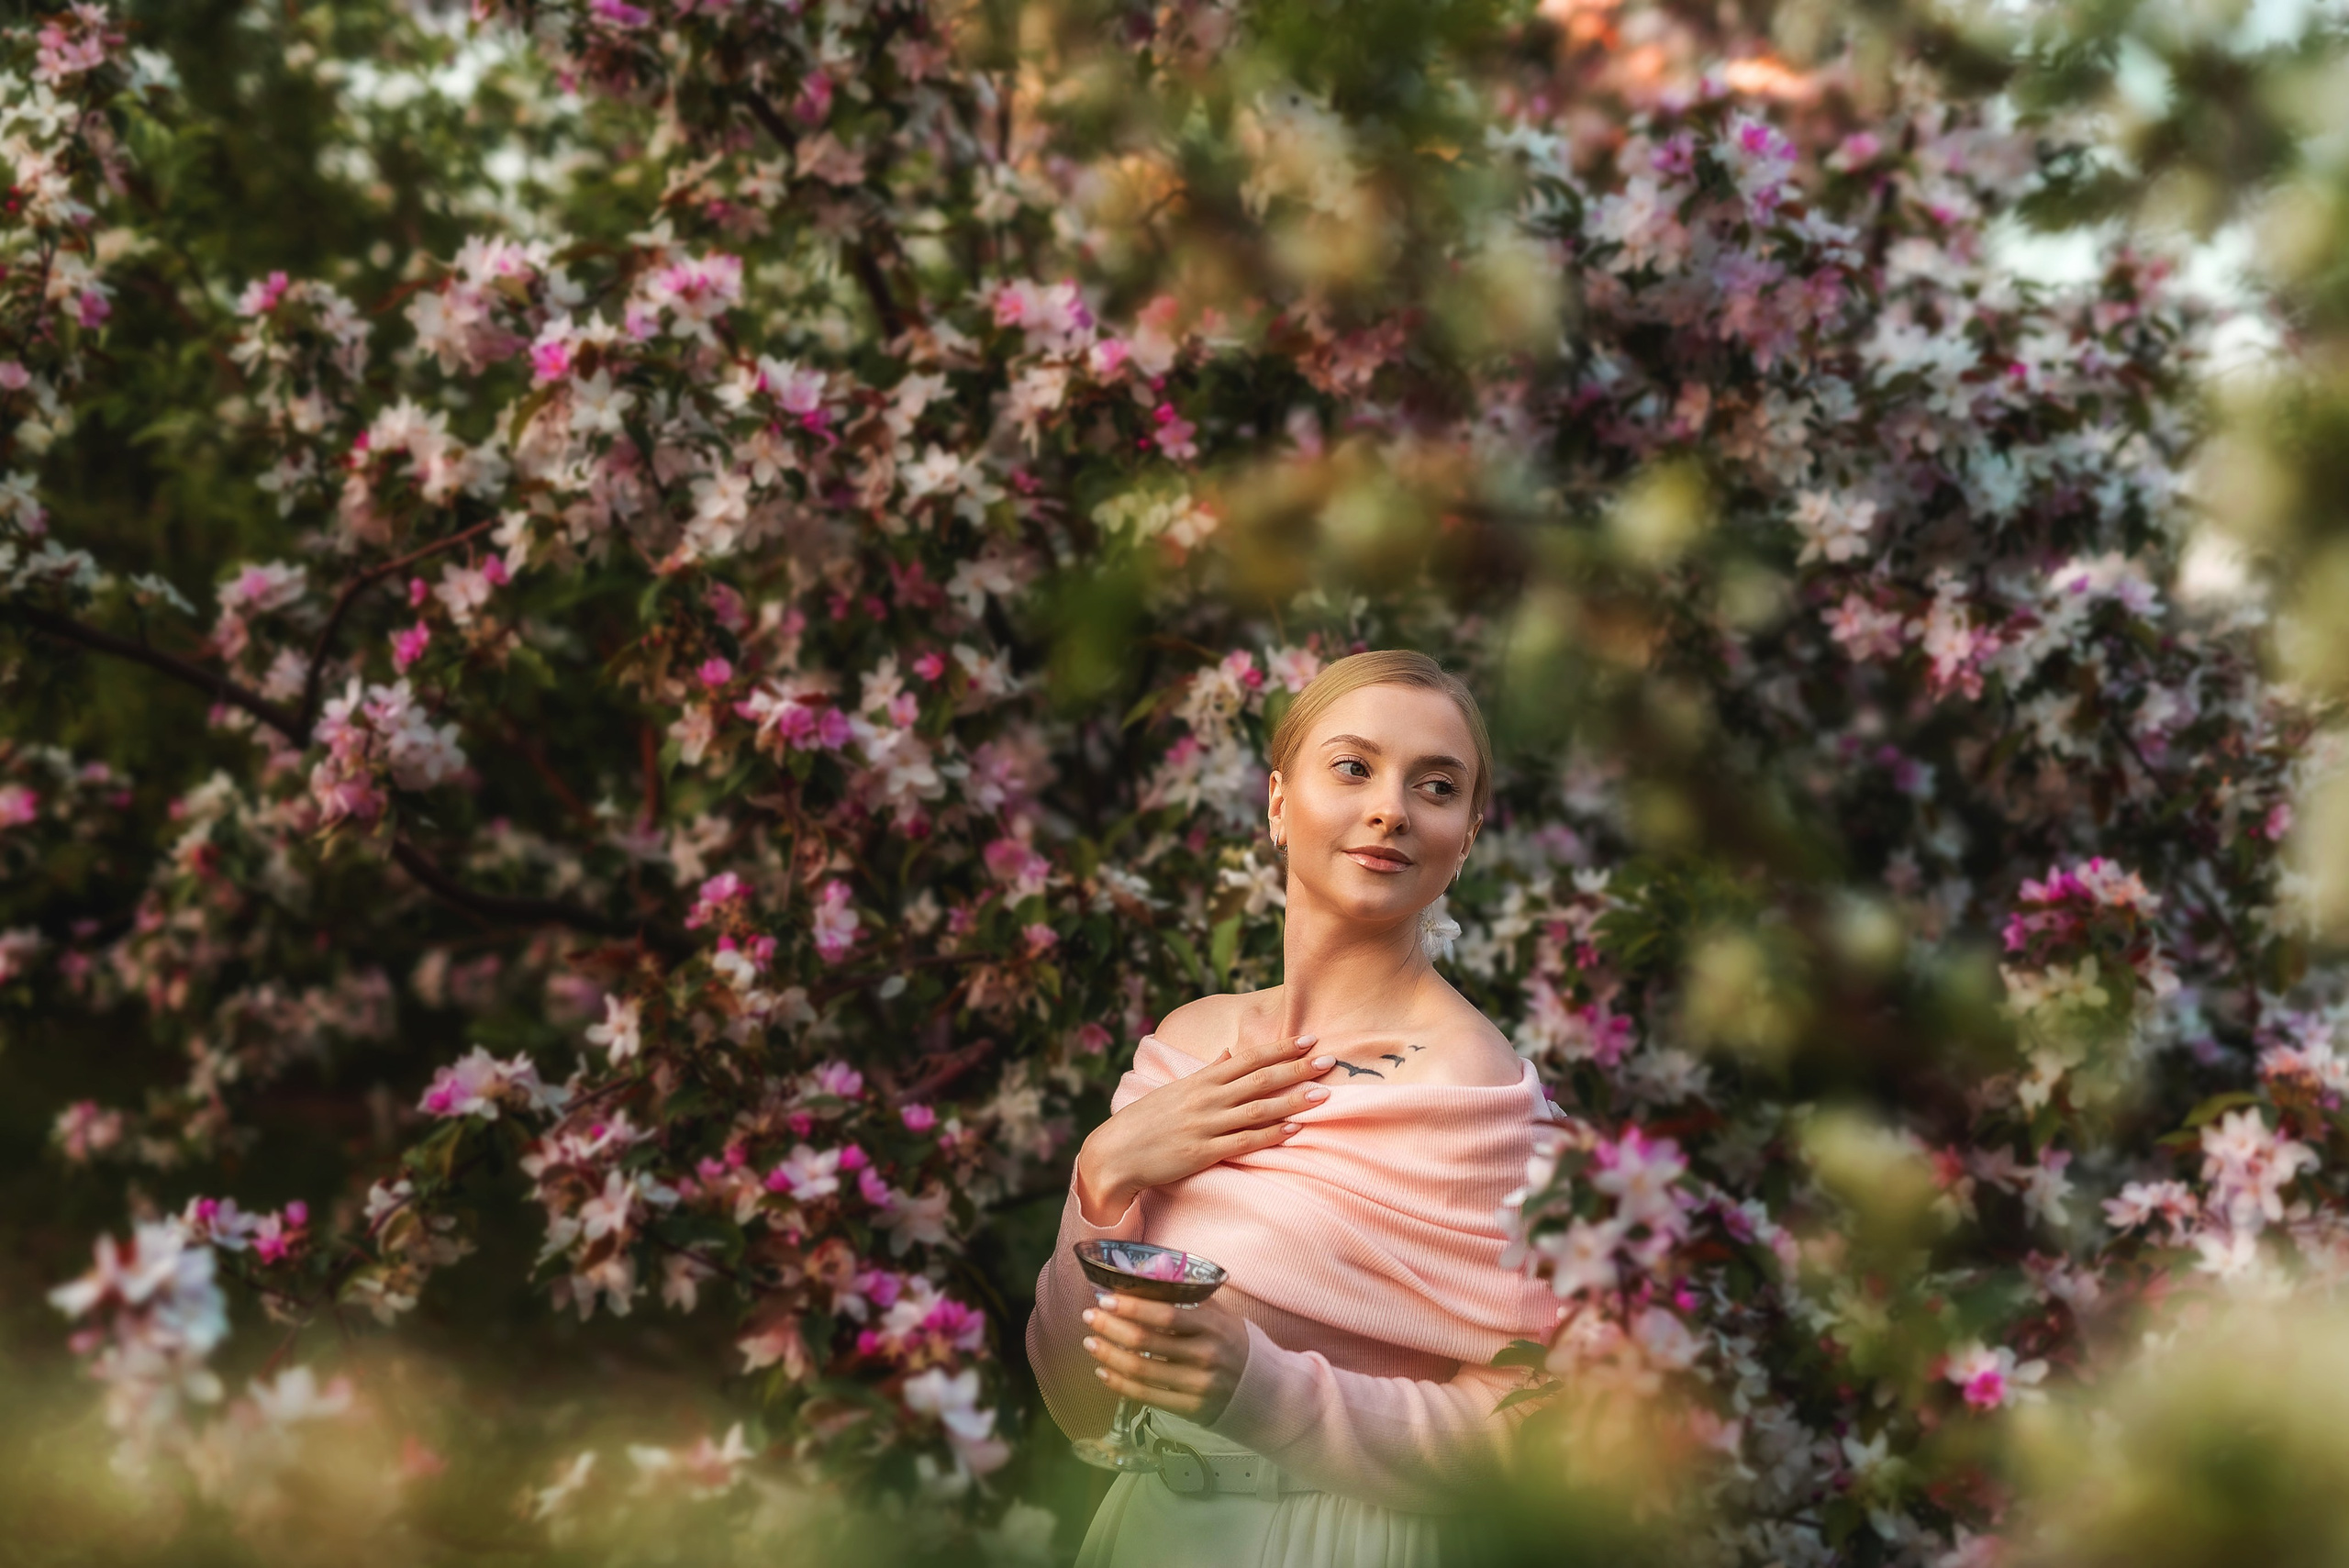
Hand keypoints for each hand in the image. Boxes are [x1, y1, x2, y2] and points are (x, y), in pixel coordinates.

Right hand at [1073, 1029, 1333, 1222]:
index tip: (1310, 1040)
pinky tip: (1293, 1129)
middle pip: (1259, 1080)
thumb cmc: (1146, 1120)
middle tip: (1329, 1061)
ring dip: (1292, 1101)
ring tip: (1322, 1095)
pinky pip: (1243, 1142)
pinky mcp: (1202, 1153)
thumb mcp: (1176, 1090)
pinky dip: (1270, 1135)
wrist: (1115, 1152)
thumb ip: (1207, 1072)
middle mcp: (1206, 1099)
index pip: (1249, 1058)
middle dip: (1296, 1069)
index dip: (1281, 1049)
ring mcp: (1205, 1125)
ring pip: (1257, 1109)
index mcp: (1201, 1080)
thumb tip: (1230, 1052)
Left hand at [1082, 1290, 1252, 1426]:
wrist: (1270, 1394)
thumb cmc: (1240, 1348)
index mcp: (1213, 1327)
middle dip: (1112, 1327)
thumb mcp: (1225, 1318)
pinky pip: (1146, 1396)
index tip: (1107, 1298)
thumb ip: (1193, 1300)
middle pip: (1147, 1341)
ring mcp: (1198, 1385)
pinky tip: (1104, 1371)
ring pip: (1141, 1370)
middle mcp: (1206, 1355)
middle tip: (1090, 1317)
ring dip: (1109, 1354)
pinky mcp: (1191, 1410)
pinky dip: (1120, 1383)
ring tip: (1090, 1342)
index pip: (1165, 1314)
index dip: (1132, 1307)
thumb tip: (1151, 1278)